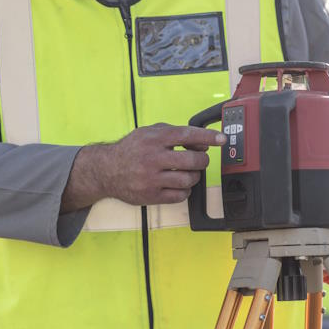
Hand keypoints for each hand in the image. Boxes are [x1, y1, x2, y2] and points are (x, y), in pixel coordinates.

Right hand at [66, 124, 225, 208]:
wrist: (106, 170)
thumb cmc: (131, 150)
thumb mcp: (148, 132)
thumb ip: (173, 133)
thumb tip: (200, 141)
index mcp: (155, 139)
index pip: (188, 135)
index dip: (208, 137)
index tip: (221, 139)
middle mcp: (153, 158)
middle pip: (192, 161)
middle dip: (202, 160)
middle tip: (200, 160)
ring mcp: (152, 178)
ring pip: (188, 180)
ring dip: (194, 176)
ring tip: (188, 172)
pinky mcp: (151, 195)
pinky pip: (179, 196)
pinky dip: (185, 190)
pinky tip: (179, 184)